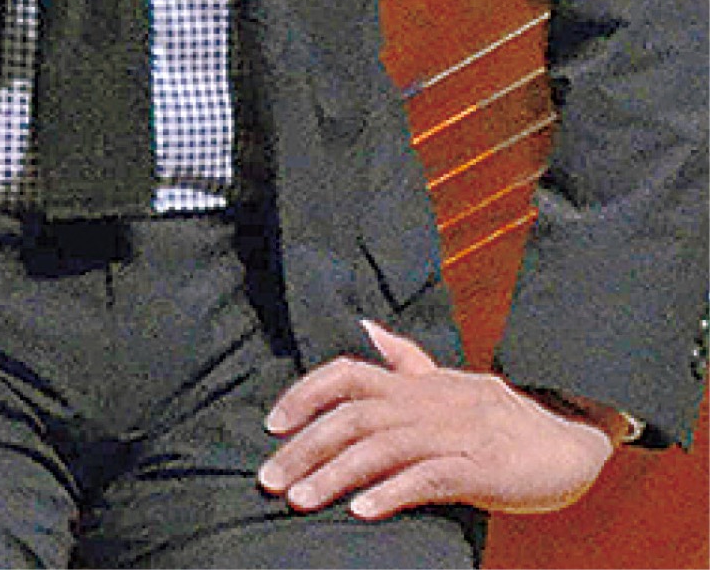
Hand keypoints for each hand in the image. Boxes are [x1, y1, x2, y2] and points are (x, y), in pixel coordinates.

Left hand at [258, 321, 616, 519]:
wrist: (571, 436)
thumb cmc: (503, 417)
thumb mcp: (450, 383)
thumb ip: (406, 361)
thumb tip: (365, 328)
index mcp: (417, 384)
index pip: (349, 373)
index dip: (307, 393)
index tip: (272, 425)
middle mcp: (428, 401)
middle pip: (354, 416)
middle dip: (306, 447)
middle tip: (268, 479)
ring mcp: (454, 432)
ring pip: (383, 446)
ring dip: (337, 474)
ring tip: (301, 501)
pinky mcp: (481, 466)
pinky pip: (430, 477)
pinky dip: (394, 492)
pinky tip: (364, 511)